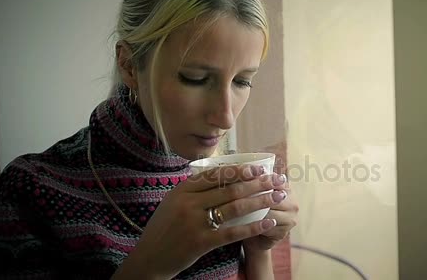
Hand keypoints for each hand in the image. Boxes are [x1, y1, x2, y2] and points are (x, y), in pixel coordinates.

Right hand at [113, 164, 286, 279]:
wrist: (149, 257)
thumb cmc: (164, 229)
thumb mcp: (173, 202)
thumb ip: (194, 190)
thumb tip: (222, 175)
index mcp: (182, 190)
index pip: (217, 175)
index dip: (240, 170)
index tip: (259, 168)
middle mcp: (188, 203)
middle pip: (230, 188)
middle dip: (258, 183)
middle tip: (277, 179)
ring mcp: (194, 222)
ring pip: (235, 207)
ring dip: (261, 200)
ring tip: (278, 196)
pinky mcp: (201, 242)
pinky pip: (233, 232)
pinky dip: (253, 226)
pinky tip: (268, 222)